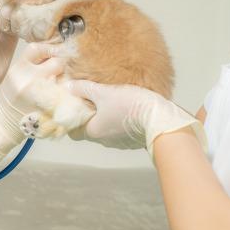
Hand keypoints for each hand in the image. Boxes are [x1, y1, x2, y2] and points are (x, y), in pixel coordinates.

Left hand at [0, 6, 18, 120]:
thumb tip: (2, 7)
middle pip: (2, 10)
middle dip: (11, 4)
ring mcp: (2, 33)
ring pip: (11, 18)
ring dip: (18, 13)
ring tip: (29, 4)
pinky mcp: (12, 41)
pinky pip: (18, 29)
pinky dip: (23, 24)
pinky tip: (30, 18)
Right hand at [0, 43, 66, 170]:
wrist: (2, 124)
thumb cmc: (10, 99)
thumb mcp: (14, 77)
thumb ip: (30, 65)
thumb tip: (51, 53)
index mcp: (18, 69)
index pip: (37, 48)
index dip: (48, 48)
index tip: (52, 53)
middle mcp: (29, 79)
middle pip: (57, 62)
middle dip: (61, 65)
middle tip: (59, 71)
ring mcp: (41, 95)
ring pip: (65, 78)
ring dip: (65, 80)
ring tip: (60, 84)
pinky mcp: (50, 108)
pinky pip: (66, 95)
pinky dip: (66, 94)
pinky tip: (61, 96)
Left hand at [66, 80, 206, 158]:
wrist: (161, 119)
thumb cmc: (129, 105)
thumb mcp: (104, 92)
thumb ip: (84, 89)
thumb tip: (68, 86)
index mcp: (94, 131)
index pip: (74, 133)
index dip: (72, 120)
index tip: (74, 107)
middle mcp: (105, 141)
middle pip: (91, 129)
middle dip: (90, 116)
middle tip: (92, 99)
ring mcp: (121, 143)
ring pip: (107, 130)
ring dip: (107, 118)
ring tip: (111, 101)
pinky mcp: (135, 141)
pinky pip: (122, 131)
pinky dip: (121, 121)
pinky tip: (127, 108)